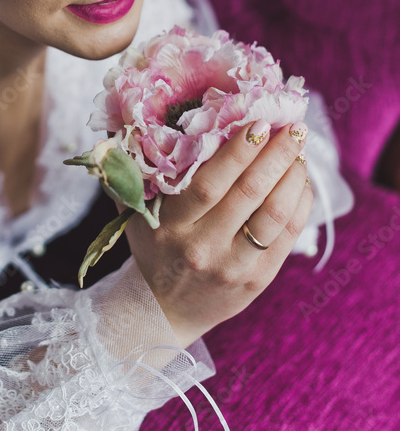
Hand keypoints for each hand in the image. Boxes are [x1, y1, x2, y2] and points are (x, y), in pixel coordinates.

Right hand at [111, 121, 312, 345]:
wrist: (163, 310)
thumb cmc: (152, 249)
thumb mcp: (134, 214)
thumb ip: (134, 172)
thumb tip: (130, 120)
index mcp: (171, 226)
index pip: (209, 183)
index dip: (237, 152)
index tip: (257, 123)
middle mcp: (203, 247)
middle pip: (248, 193)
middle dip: (275, 154)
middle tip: (292, 127)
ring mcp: (234, 266)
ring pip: (274, 214)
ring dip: (293, 176)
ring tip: (300, 150)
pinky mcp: (258, 280)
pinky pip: (288, 236)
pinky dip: (299, 203)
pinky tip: (300, 181)